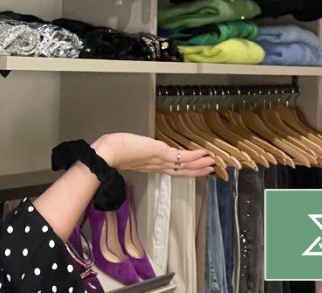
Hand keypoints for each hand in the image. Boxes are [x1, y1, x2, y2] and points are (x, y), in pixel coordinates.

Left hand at [92, 133, 214, 176]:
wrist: (108, 154)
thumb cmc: (113, 151)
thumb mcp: (126, 153)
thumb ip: (135, 154)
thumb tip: (136, 151)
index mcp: (149, 166)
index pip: (169, 169)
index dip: (183, 170)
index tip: (193, 169)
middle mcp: (156, 166)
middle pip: (180, 170)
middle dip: (195, 170)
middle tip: (209, 170)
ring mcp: (160, 161)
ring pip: (184, 165)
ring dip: (199, 164)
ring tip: (212, 163)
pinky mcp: (161, 154)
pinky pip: (181, 156)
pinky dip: (194, 156)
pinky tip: (204, 154)